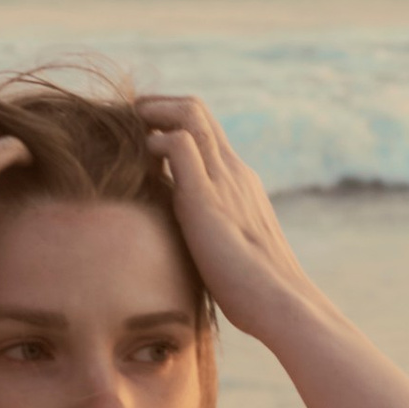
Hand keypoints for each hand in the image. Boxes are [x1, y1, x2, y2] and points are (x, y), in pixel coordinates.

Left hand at [139, 97, 320, 341]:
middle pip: (197, 110)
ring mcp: (223, 180)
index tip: (143, 129)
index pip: (205, 130)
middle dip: (158, 104)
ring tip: (127, 120)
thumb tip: (188, 245)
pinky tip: (142, 159)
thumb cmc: (253, 290)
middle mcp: (234, 171)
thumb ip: (209, 231)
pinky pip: (180, 144)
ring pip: (191, 114)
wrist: (281, 303)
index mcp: (239, 181)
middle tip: (127, 115)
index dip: (171, 119)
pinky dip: (155, 141)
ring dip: (154, 110)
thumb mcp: (228, 247)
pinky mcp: (207, 197)